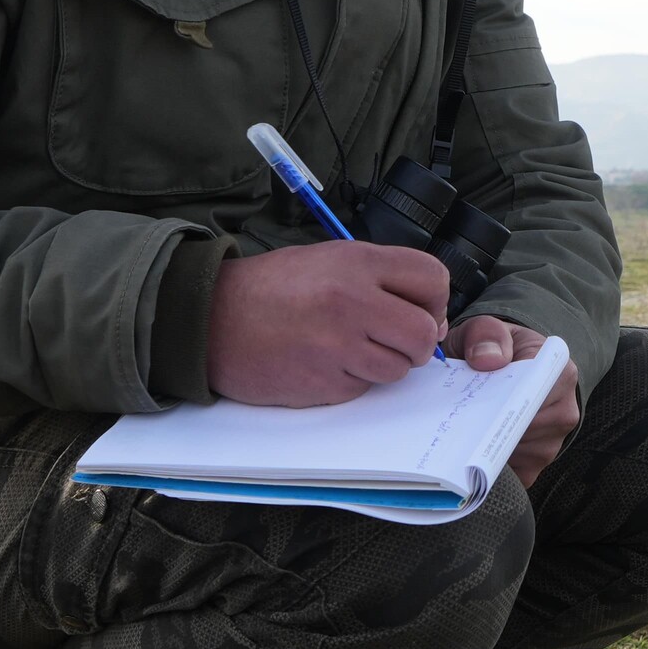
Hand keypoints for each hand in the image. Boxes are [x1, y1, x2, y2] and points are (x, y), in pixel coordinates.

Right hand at [206, 242, 449, 405]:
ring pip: (399, 368)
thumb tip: (432, 317)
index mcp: (357, 263)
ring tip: (348, 348)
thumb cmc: (272, 289)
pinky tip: (324, 362)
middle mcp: (352, 301)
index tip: (422, 310)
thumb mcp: (329, 260)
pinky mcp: (324, 383)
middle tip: (392, 340)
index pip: (433, 280)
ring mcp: (338, 346)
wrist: (212, 319)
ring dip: (383, 364)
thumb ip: (381, 279)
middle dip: (417, 343)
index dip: (435, 302)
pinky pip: (363, 388)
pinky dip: (352, 380)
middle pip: (425, 334)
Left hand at [449, 315, 581, 482]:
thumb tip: (487, 360)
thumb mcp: (484, 329)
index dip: (505, 406)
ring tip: (463, 433)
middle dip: (490, 430)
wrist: (499, 367)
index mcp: (560, 373)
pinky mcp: (536, 466)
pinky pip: (511, 477)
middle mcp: (564, 412)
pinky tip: (469, 452)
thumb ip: (485, 334)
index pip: (537, 399)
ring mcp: (552, 444)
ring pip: (516, 457)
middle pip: (524, 433)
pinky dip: (487, 468)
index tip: (476, 407)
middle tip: (458, 423)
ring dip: (487, 450)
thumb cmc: (493, 349)